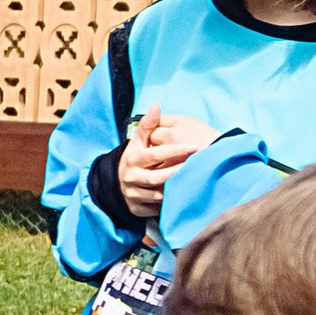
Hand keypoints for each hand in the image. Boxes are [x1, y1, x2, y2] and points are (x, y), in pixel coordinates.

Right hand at [116, 107, 217, 222]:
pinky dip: (169, 203)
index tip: (194, 146)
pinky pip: (156, 209)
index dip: (175, 150)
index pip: (155, 154)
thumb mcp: (139, 141)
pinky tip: (181, 196)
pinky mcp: (137, 209)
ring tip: (191, 182)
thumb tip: (156, 105)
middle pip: (156, 178)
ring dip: (174, 189)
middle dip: (176, 172)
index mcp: (132, 159)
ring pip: (158, 195)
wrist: (119, 181)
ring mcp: (133, 195)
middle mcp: (131, 178)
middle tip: (196, 166)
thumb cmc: (136, 157)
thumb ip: (148, 124)